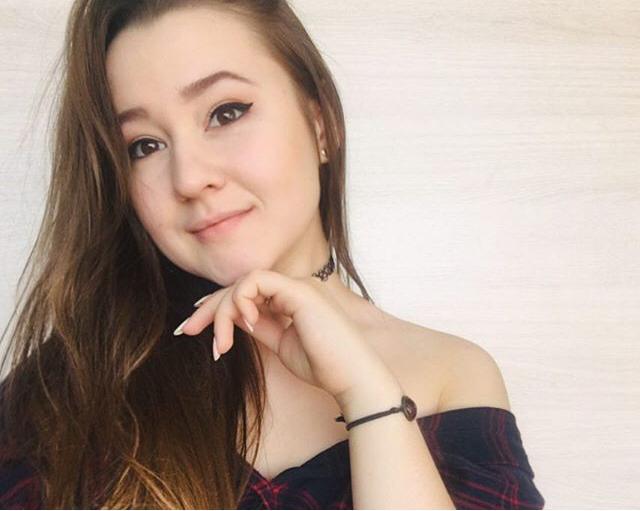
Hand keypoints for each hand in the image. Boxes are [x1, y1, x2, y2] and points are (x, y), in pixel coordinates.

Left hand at [173, 269, 395, 402]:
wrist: (352, 378)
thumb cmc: (324, 366)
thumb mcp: (281, 345)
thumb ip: (260, 326)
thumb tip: (234, 318)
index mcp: (293, 299)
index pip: (247, 293)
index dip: (218, 307)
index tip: (194, 326)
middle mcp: (295, 288)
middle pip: (240, 286)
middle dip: (210, 308)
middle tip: (187, 330)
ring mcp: (299, 286)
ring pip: (244, 283)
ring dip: (223, 311)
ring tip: (221, 343)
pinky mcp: (299, 291)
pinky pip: (256, 282)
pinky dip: (240, 302)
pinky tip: (242, 325)